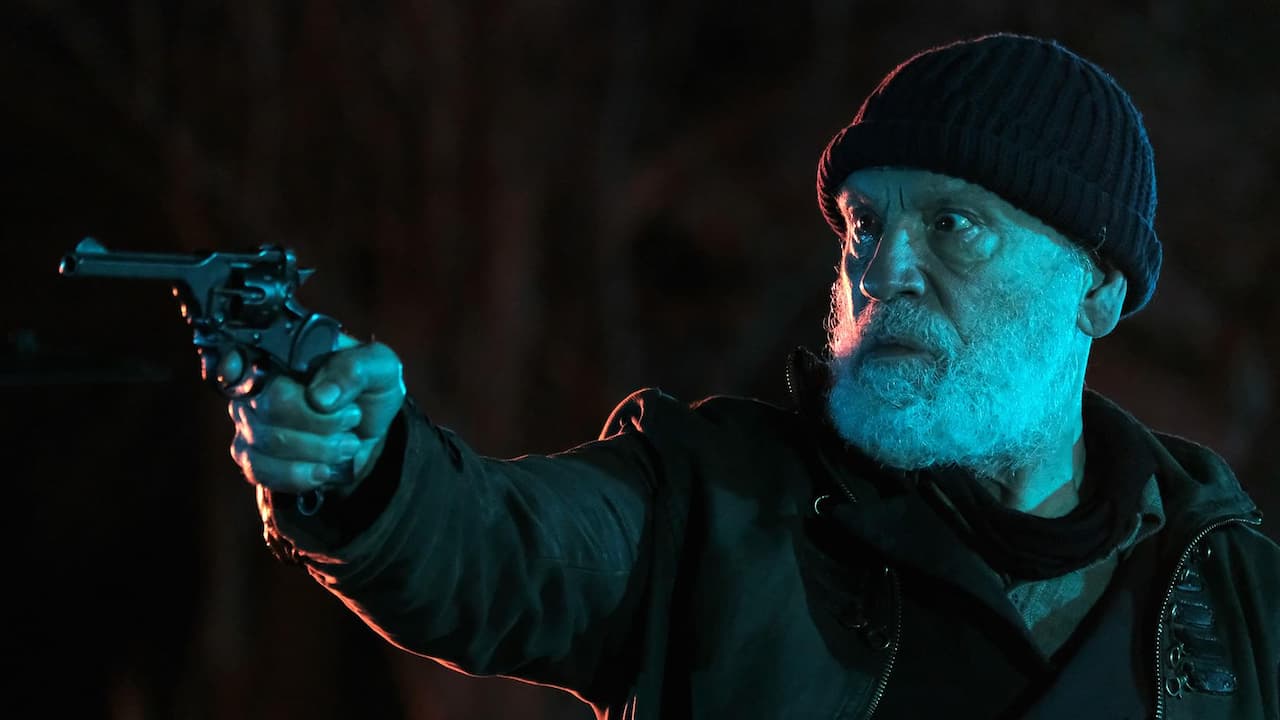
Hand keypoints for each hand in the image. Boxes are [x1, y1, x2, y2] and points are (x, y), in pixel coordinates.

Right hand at [225, 334, 405, 496]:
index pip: (241, 354)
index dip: (231, 364)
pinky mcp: (254, 456)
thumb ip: (356, 369)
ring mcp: (250, 421)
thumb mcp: (380, 367)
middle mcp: (257, 384)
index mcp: (283, 351)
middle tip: (352, 420)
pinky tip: (323, 470)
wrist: (367, 428)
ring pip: (267, 442)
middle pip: (269, 406)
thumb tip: (320, 397)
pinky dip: (298, 474)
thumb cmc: (368, 387)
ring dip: (317, 450)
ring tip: (348, 444)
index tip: (237, 371)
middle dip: (320, 422)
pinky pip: (260, 470)